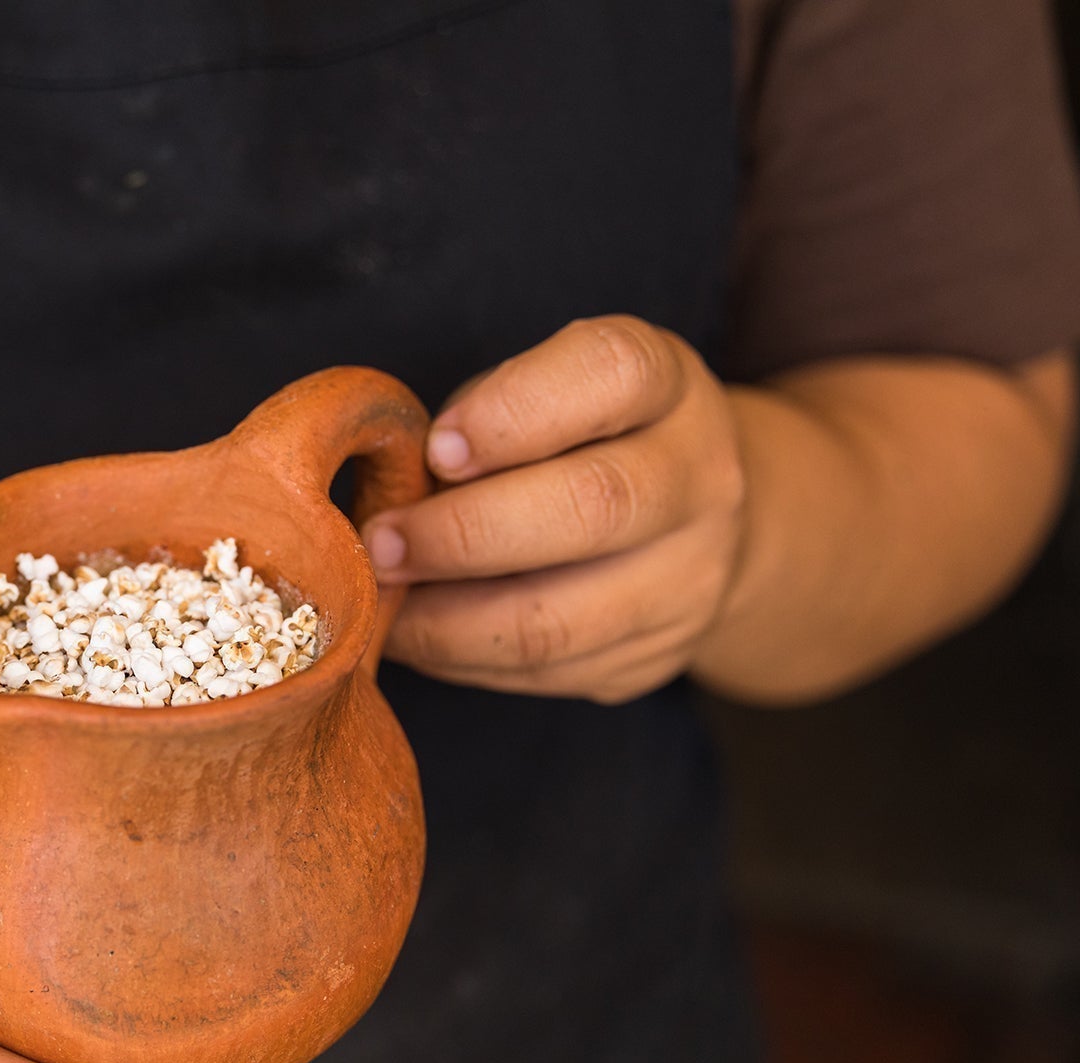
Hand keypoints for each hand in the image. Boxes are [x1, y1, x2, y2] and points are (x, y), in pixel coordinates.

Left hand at [361, 316, 746, 703]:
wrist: (686, 524)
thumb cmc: (572, 440)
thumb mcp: (536, 392)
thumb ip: (474, 422)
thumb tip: (387, 494)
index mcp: (665, 381)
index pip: (610, 373)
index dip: (513, 411)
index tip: (435, 447)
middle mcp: (699, 474)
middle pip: (594, 506)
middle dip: (463, 533)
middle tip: (379, 543)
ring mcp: (691, 575)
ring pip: (561, 619)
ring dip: (447, 620)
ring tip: (381, 602)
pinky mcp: (657, 656)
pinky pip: (545, 673)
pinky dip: (461, 659)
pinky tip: (418, 635)